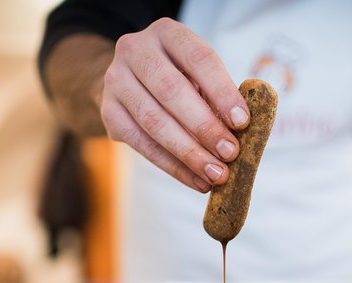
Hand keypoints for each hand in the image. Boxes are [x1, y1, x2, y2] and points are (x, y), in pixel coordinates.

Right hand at [100, 18, 249, 191]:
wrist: (128, 81)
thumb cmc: (177, 78)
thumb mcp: (197, 74)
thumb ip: (217, 96)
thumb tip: (242, 133)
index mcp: (167, 33)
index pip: (199, 59)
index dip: (222, 91)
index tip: (242, 121)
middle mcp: (135, 50)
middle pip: (172, 91)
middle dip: (205, 127)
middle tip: (231, 153)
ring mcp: (116, 81)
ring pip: (155, 122)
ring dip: (190, 153)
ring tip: (216, 175)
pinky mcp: (109, 112)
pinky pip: (142, 144)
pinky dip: (173, 166)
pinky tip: (196, 180)